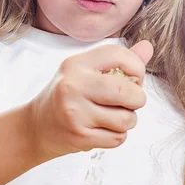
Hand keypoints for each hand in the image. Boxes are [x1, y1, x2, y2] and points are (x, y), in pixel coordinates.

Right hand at [29, 40, 152, 159]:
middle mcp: (73, 86)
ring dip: (128, 120)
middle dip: (138, 98)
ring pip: (126, 119)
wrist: (36, 126)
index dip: (137, 67)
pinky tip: (104, 130)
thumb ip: (117, 61)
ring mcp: (75, 113)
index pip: (119, 55)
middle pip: (127, 91)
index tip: (134, 78)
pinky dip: (117, 136)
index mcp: (76, 64)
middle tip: (131, 101)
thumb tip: (148, 47)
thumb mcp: (85, 71)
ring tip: (114, 117)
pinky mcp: (80, 136)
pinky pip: (118, 138)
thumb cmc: (66, 96)